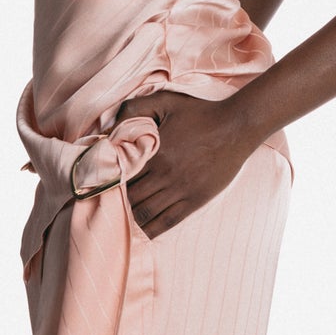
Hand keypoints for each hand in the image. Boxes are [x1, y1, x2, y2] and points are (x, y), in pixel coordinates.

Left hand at [112, 90, 253, 238]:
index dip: (108, 181)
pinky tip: (144, 233)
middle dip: (115, 202)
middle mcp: (164, 174)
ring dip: (131, 218)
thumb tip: (110, 128)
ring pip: (146, 212)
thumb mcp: (165, 100)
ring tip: (121, 221)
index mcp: (153, 152)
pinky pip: (169, 221)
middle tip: (106, 207)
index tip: (99, 186)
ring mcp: (180, 189)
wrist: (236, 126)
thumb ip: (133, 108)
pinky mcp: (195, 199)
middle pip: (130, 197)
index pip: (121, 174)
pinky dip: (152, 230)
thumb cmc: (200, 112)